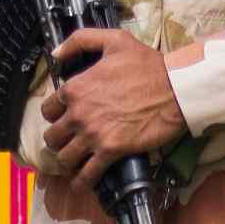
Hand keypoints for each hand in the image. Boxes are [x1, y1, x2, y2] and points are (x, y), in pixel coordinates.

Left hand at [28, 26, 188, 169]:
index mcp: (76, 88)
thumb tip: (55, 54)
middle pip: (52, 137)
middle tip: (68, 141)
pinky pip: (87, 174)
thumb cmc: (147, 64)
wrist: (176, 88)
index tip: (64, 118)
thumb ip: (80, 41)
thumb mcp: (113, 41)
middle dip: (58, 140)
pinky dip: (81, 181)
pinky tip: (81, 183)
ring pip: (64, 158)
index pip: (48, 110)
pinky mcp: (111, 151)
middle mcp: (79, 114)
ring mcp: (93, 135)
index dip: (55, 115)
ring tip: (74, 161)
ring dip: (67, 161)